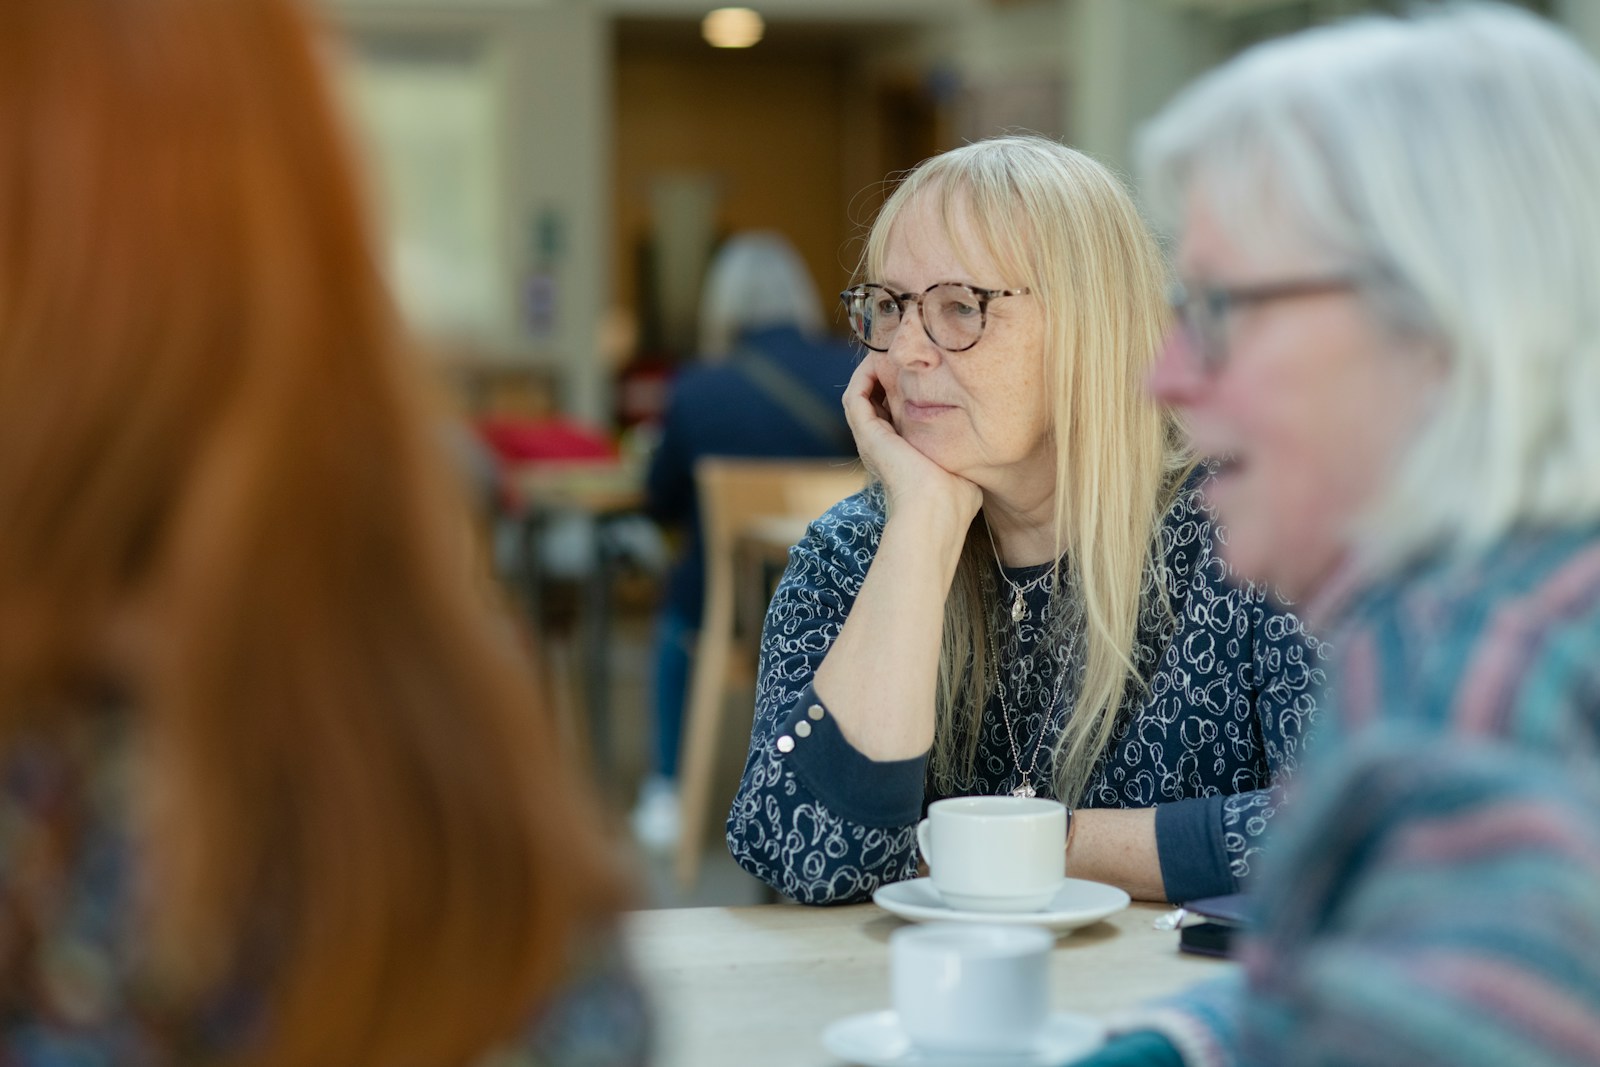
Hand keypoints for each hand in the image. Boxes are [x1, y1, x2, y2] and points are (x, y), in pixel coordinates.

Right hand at [842, 358, 981, 529]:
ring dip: (872, 372)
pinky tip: (882, 360)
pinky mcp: (867, 433)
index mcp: (902, 455)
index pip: (895, 416)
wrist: (936, 510)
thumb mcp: (962, 465)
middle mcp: (883, 447)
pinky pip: (855, 396)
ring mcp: (871, 440)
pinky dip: (864, 375)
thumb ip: (964, 450)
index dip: (905, 392)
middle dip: (888, 378)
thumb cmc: (955, 498)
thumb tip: (983, 442)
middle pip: (876, 403)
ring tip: (890, 352)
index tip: (924, 373)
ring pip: (861, 396)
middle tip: (903, 356)